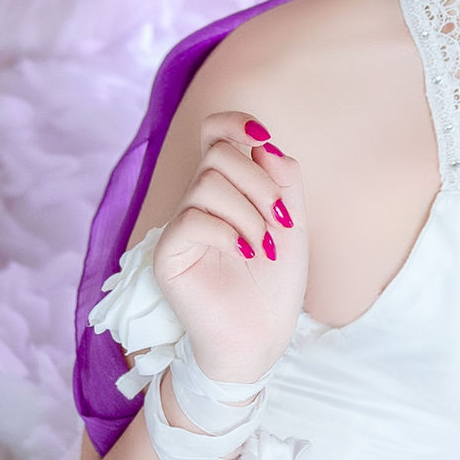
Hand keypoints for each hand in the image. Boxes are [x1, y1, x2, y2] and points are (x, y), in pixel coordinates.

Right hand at [151, 111, 306, 386]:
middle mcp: (198, 201)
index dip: (235, 122)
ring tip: (262, 248)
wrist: (261, 337)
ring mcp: (180, 226)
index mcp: (226, 190)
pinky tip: (242, 254)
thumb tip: (263, 144)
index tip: (263, 138)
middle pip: (218, 153)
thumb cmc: (274, 285)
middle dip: (259, 182)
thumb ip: (283, 179)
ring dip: (249, 214)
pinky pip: (193, 219)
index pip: (214, 133)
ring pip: (209, 184)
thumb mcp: (291, 223)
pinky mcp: (167, 254)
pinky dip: (226, 232)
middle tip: (278, 222)